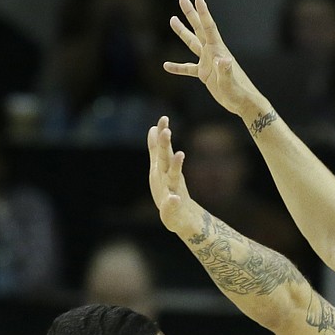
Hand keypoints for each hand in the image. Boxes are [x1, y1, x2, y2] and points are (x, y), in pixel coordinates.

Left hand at [147, 115, 193, 233]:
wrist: (182, 216)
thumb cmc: (168, 190)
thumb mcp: (159, 167)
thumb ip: (156, 149)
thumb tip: (153, 128)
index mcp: (165, 167)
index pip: (163, 147)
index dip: (162, 133)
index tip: (163, 117)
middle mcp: (170, 176)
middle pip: (166, 159)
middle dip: (166, 145)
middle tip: (167, 131)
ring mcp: (173, 190)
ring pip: (174, 177)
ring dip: (176, 166)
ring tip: (180, 154)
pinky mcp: (173, 207)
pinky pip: (173, 204)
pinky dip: (173, 201)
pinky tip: (174, 199)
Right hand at [164, 0, 260, 116]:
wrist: (242, 103)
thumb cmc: (239, 93)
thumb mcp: (230, 83)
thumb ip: (225, 71)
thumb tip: (223, 60)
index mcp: (217, 51)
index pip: (209, 28)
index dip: (203, 13)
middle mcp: (212, 53)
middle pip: (199, 29)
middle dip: (191, 14)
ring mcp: (208, 63)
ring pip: (193, 43)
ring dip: (182, 32)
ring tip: (172, 20)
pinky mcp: (205, 74)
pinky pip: (188, 69)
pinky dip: (178, 67)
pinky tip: (166, 66)